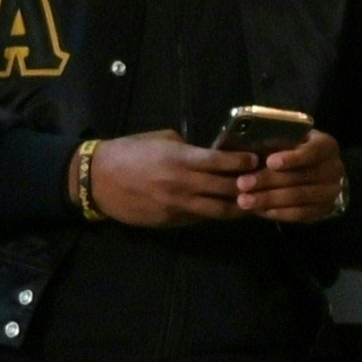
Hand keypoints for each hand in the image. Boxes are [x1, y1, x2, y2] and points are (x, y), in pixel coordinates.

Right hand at [88, 133, 260, 226]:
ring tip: (253, 204)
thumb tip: (210, 153)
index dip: (243, 163)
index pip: (222, 162)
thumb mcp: (160, 139)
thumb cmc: (129, 152)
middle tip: (263, 184)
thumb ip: (187, 148)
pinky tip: (225, 211)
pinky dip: (214, 215)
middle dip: (248, 187)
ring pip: (219, 211)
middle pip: (227, 189)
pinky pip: (200, 219)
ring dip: (238, 208)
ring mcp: (179, 206)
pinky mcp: (171, 221)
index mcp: (182, 159)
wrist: (98, 180)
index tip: (256, 161)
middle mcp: (184, 184)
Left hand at [237, 128, 347, 224]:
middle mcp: (334, 170)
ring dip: (268, 200)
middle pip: (300, 178)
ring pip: (298, 198)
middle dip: (268, 181)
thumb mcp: (292, 138)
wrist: (320, 170)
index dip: (292, 158)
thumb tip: (250, 149)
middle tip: (242, 184)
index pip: (312, 152)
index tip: (270, 162)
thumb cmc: (297, 148)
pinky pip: (299, 214)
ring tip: (244, 201)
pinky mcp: (323, 210)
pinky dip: (278, 213)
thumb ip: (278, 142)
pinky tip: (259, 211)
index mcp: (327, 146)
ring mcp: (330, 193)